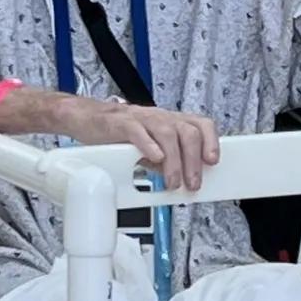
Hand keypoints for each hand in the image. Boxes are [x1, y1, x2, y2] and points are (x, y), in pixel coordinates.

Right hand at [69, 99, 219, 192]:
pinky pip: (138, 131)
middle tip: (191, 184)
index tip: (213, 162)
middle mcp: (160, 117)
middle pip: (187, 132)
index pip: (200, 124)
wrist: (87, 119)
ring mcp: (141, 118)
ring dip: (174, 161)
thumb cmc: (120, 134)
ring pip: (167, 132)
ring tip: (172, 181)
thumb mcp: (151, 148)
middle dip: (193, 161)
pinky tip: (154, 158)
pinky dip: (149, 145)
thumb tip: (184, 180)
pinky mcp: (121, 123)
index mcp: (170, 122)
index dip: (211, 142)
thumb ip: (167, 160)